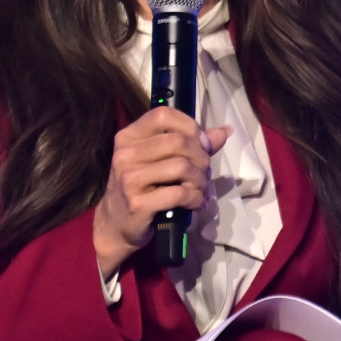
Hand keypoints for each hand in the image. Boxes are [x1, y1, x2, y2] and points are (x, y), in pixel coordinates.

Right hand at [93, 107, 229, 278]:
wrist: (116, 225)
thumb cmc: (141, 188)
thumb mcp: (158, 160)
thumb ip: (190, 143)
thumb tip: (224, 131)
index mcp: (128, 137)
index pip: (163, 115)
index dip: (189, 126)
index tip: (202, 143)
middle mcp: (125, 154)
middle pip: (178, 142)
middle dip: (201, 157)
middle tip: (205, 171)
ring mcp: (129, 179)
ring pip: (181, 167)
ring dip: (200, 180)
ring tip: (202, 189)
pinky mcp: (138, 203)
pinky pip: (179, 194)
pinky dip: (195, 198)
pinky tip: (196, 203)